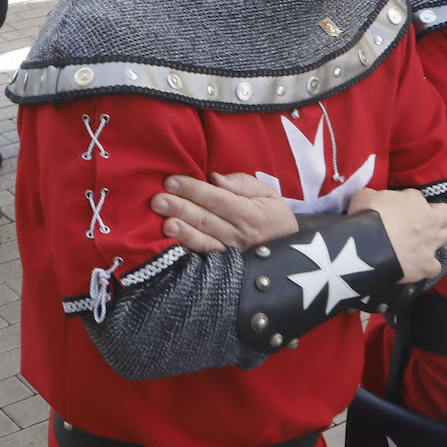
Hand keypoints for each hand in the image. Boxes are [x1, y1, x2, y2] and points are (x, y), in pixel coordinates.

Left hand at [152, 173, 297, 253]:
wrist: (289, 250)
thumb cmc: (272, 215)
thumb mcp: (267, 193)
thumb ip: (241, 183)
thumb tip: (214, 179)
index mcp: (251, 214)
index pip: (218, 200)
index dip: (194, 190)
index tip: (171, 181)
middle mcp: (240, 236)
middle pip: (207, 221)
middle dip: (181, 209)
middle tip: (157, 200)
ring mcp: (231, 255)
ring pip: (204, 243)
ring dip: (183, 233)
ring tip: (164, 224)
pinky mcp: (223, 268)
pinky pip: (203, 260)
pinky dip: (187, 254)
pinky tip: (170, 247)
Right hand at [348, 188, 446, 284]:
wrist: (368, 246)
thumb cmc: (367, 216)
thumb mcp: (364, 195)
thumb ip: (374, 195)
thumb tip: (374, 200)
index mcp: (415, 200)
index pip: (417, 197)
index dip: (407, 203)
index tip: (396, 209)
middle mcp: (430, 220)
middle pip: (446, 214)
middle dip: (435, 216)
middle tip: (419, 222)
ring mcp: (431, 243)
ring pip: (446, 237)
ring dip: (435, 238)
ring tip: (419, 243)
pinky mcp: (427, 265)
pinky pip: (435, 267)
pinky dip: (428, 267)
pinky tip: (417, 266)